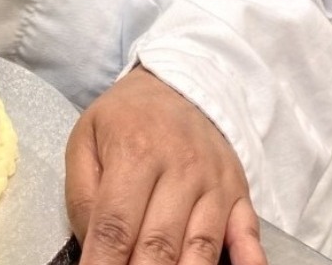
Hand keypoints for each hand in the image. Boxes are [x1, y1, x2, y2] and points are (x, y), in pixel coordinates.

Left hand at [65, 66, 267, 264]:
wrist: (174, 85)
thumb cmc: (123, 120)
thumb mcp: (85, 139)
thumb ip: (83, 196)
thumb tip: (93, 248)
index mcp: (134, 151)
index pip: (116, 225)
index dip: (104, 264)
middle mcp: (180, 166)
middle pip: (160, 245)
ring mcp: (214, 181)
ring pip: (201, 249)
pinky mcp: (239, 192)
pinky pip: (248, 233)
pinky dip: (248, 261)